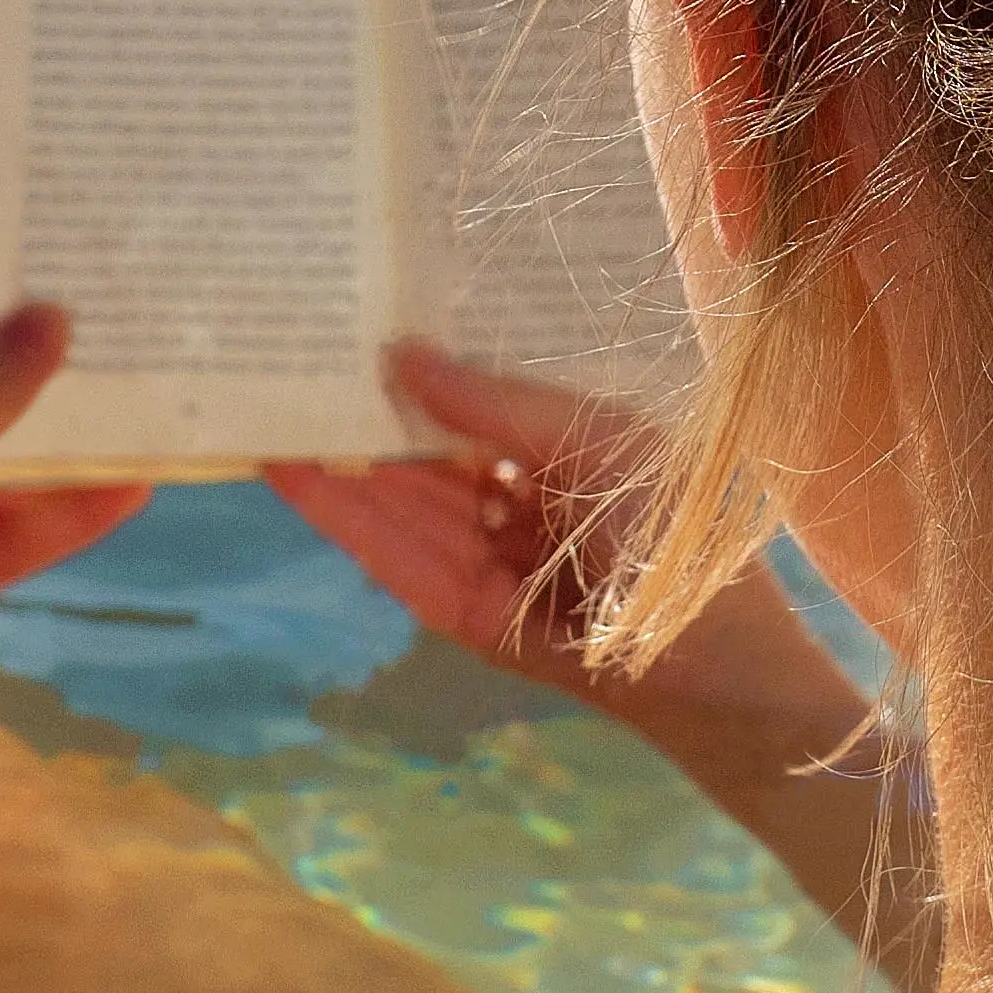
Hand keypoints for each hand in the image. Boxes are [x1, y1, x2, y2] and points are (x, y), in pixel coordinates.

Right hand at [268, 339, 866, 766]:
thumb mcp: (594, 438)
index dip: (413, 368)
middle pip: (422, 455)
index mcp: (562, 456)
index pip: (470, 406)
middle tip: (280, 358)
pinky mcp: (468, 621)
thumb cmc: (682, 533)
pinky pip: (400, 562)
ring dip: (332, 463)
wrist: (729, 672)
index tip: (348, 320)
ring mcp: (491, 567)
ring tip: (262, 405)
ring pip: (398, 506)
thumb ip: (494, 403)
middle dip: (357, 413)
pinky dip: (347, 520)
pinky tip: (297, 474)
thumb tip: (400, 354)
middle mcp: (521, 508)